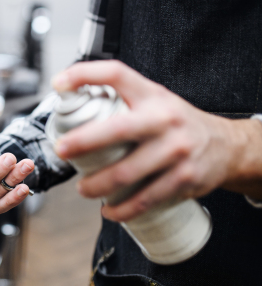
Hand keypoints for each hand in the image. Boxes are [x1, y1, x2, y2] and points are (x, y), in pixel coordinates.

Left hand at [52, 60, 261, 221]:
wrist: (226, 145)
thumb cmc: (176, 122)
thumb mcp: (153, 99)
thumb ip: (121, 99)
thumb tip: (71, 103)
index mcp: (152, 95)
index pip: (117, 74)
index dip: (85, 74)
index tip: (59, 83)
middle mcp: (164, 119)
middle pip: (117, 129)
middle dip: (83, 141)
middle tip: (62, 150)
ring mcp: (176, 150)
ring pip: (127, 173)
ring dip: (98, 185)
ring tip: (83, 188)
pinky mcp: (184, 178)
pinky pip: (146, 199)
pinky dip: (123, 209)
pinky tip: (110, 210)